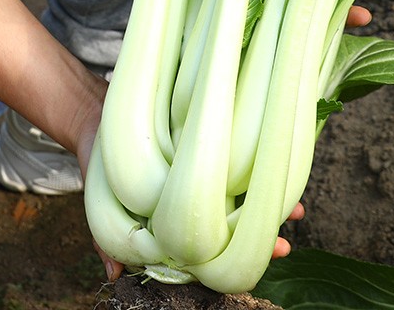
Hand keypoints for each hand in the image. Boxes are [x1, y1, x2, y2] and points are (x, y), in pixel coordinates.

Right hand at [76, 101, 303, 279]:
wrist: (96, 119)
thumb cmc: (100, 168)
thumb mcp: (104, 202)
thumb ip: (108, 239)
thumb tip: (113, 275)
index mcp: (175, 221)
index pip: (212, 247)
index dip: (239, 255)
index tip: (274, 253)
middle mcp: (194, 202)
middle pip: (235, 225)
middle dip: (264, 235)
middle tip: (286, 244)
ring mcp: (201, 174)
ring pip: (241, 195)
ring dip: (270, 202)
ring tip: (297, 213)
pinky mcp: (205, 143)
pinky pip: (234, 156)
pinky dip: (259, 159)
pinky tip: (281, 155)